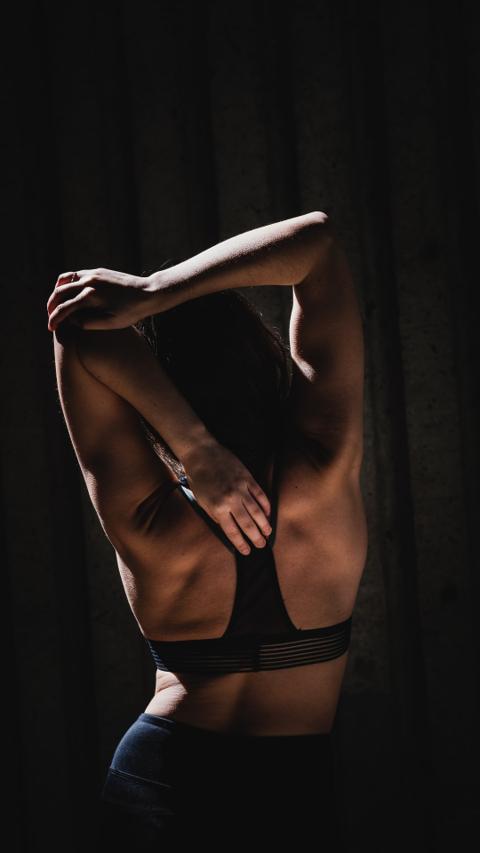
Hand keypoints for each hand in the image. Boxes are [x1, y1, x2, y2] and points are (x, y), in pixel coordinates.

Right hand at [46, 268, 155, 331]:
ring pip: (65, 279)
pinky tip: (69, 292)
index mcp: (91, 297)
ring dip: (57, 292)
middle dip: (51, 306)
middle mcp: (89, 282)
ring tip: (56, 304)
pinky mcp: (98, 271)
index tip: (51, 328)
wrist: (148, 293)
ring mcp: (93, 274)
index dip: (55, 320)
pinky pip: (76, 274)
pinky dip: (67, 283)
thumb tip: (72, 320)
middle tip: (50, 317)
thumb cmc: (132, 312)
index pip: (65, 309)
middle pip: (60, 292)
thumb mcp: (111, 323)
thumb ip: (88, 323)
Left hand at [182, 440, 272, 555]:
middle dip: (256, 537)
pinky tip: (268, 514)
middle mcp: (231, 500)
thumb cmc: (199, 479)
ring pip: (257, 511)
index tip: (247, 551)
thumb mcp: (202, 502)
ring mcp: (241, 488)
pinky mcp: (248, 478)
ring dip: (264, 524)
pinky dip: (265, 506)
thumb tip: (230, 528)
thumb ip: (216, 516)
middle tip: (262, 546)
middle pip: (248, 524)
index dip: (241, 543)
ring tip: (268, 533)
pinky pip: (260, 495)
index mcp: (218, 508)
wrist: (202, 454)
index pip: (233, 531)